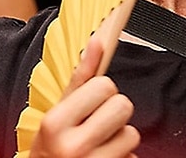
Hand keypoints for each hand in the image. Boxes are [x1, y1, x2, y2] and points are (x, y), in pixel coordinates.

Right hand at [31, 33, 137, 157]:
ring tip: (100, 143)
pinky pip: (134, 157)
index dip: (102, 92)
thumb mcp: (57, 112)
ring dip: (120, 138)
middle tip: (98, 122)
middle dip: (114, 112)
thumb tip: (98, 40)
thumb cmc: (51, 146)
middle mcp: (74, 147)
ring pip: (132, 134)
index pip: (104, 85)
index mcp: (55, 123)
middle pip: (123, 106)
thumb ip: (80, 77)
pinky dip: (123, 157)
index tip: (91, 103)